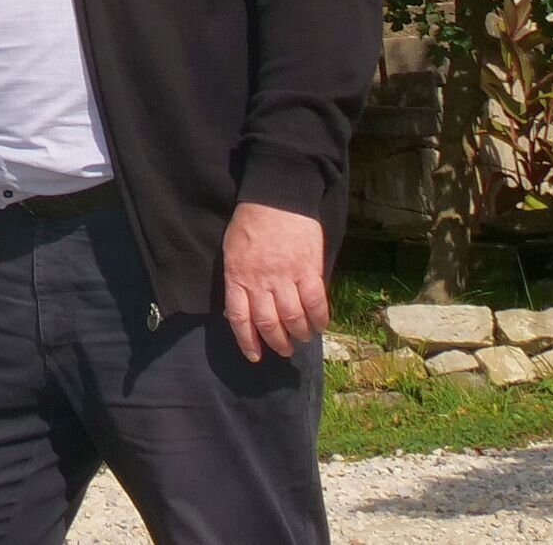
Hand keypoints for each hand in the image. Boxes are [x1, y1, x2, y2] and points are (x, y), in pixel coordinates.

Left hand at [221, 200, 327, 360]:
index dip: (247, 341)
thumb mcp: (232, 250)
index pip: (239, 317)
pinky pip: (316, 304)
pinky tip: (319, 325)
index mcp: (237, 275)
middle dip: (277, 342)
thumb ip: (238, 279)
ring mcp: (285, 277)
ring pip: (293, 319)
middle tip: (284, 349)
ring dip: (299, 334)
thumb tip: (243, 308)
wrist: (276, 197)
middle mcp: (260, 281)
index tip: (254, 355)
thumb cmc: (251, 222)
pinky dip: (319, 320)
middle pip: (268, 324)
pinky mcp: (308, 271)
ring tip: (302, 337)